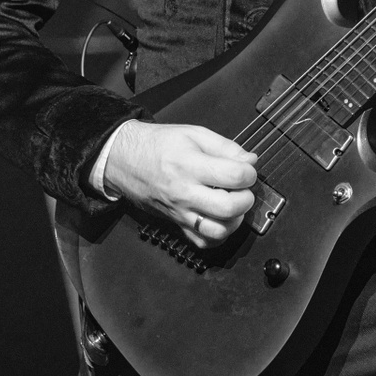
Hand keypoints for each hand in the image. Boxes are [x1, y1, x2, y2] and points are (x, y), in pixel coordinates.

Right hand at [102, 120, 256, 248]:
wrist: (124, 159)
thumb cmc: (158, 144)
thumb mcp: (193, 133)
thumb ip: (226, 147)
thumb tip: (251, 160)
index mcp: (190, 165)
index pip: (234, 176)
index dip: (249, 173)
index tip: (246, 169)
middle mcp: (184, 193)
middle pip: (229, 208)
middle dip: (246, 198)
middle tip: (242, 188)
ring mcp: (179, 212)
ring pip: (217, 231)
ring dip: (234, 220)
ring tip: (233, 205)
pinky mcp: (176, 224)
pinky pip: (202, 242)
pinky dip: (217, 235)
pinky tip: (219, 219)